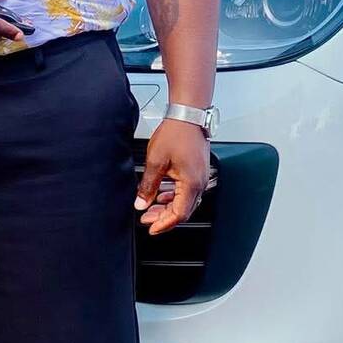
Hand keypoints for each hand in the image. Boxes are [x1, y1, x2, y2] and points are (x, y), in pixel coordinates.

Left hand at [134, 119, 210, 234]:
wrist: (188, 115)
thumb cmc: (177, 133)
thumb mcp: (156, 161)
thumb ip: (147, 185)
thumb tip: (141, 203)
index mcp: (191, 183)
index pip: (179, 214)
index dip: (164, 224)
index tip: (151, 228)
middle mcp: (200, 182)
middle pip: (183, 210)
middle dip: (164, 217)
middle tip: (147, 218)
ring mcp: (200, 176)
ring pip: (185, 201)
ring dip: (167, 206)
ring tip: (151, 207)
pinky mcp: (198, 170)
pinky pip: (187, 190)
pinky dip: (173, 196)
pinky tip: (162, 194)